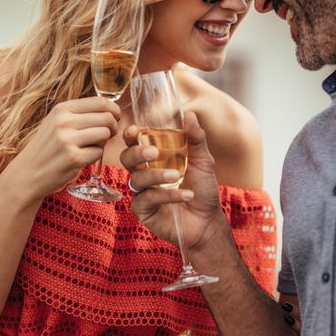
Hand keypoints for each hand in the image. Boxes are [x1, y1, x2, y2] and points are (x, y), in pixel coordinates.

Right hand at [2, 97, 119, 203]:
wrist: (28, 173)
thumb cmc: (47, 148)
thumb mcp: (56, 123)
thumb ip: (79, 114)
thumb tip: (111, 111)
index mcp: (62, 109)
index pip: (100, 102)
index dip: (114, 110)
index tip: (114, 119)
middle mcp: (64, 121)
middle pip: (107, 118)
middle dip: (112, 127)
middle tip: (106, 136)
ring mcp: (68, 140)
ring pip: (105, 134)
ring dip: (104, 142)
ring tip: (92, 146)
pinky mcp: (74, 158)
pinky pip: (99, 152)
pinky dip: (96, 156)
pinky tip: (84, 158)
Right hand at [120, 112, 228, 249]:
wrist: (208, 220)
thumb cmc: (203, 189)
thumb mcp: (203, 161)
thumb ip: (196, 139)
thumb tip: (190, 114)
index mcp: (154, 159)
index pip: (135, 143)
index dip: (130, 136)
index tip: (133, 130)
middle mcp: (144, 174)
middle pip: (127, 158)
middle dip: (137, 153)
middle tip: (154, 153)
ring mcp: (142, 193)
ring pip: (137, 179)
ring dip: (156, 175)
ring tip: (177, 176)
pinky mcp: (144, 211)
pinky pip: (147, 199)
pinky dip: (167, 195)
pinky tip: (186, 195)